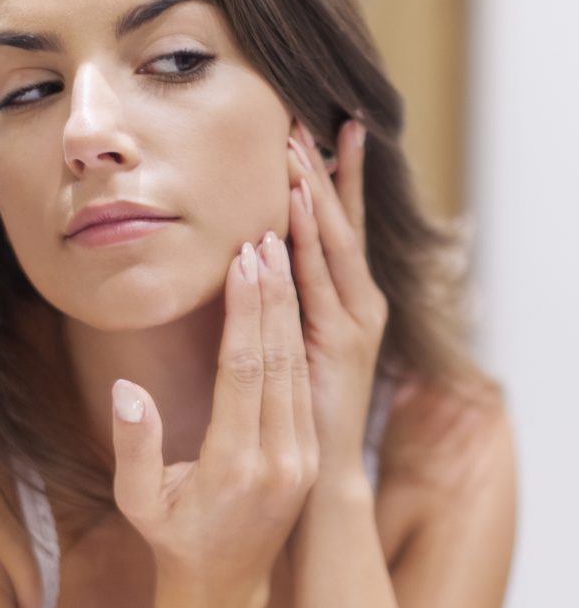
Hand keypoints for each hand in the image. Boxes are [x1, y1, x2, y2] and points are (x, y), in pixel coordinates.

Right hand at [109, 236, 318, 590]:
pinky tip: (289, 304)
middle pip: (279, 358)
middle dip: (273, 294)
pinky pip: (305, 386)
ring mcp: (302, 457)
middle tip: (267, 236)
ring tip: (280, 256)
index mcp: (234, 465)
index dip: (246, 311)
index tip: (244, 261)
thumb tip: (127, 390)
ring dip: (290, 310)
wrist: (224, 587)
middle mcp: (279, 458)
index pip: (245, 370)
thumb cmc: (172, 538)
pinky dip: (298, 339)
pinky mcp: (310, 455)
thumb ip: (134, 447)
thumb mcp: (138, 502)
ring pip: (299, 367)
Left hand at [285, 117, 387, 482]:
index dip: (328, 184)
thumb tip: (249, 269)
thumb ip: (276, 316)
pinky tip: (292, 206)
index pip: (335, 233)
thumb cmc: (288, 423)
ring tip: (298, 147)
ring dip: (315, 195)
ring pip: (334, 246)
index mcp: (346, 307)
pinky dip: (308, 242)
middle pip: (339, 227)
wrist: (304, 488)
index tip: (315, 135)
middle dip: (324, 173)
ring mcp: (356, 324)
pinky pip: (320, 283)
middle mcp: (359, 307)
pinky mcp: (342, 345)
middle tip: (305, 119)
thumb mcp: (283, 361)